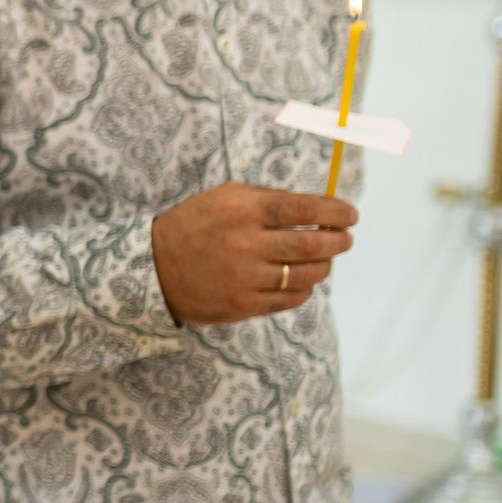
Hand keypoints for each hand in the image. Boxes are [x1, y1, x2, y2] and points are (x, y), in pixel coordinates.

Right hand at [150, 182, 356, 326]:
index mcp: (242, 210)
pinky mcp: (243, 304)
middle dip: (339, 240)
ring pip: (307, 273)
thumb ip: (267, 198)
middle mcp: (245, 243)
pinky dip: (305, 288)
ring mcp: (245, 277)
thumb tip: (318, 205)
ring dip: (325, 265)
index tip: (350, 214)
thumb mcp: (222, 197)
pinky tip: (301, 279)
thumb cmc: (193, 226)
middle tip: (346, 238)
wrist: (151, 268)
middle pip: (313, 242)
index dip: (336, 211)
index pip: (305, 208)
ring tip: (324, 259)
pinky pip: (291, 298)